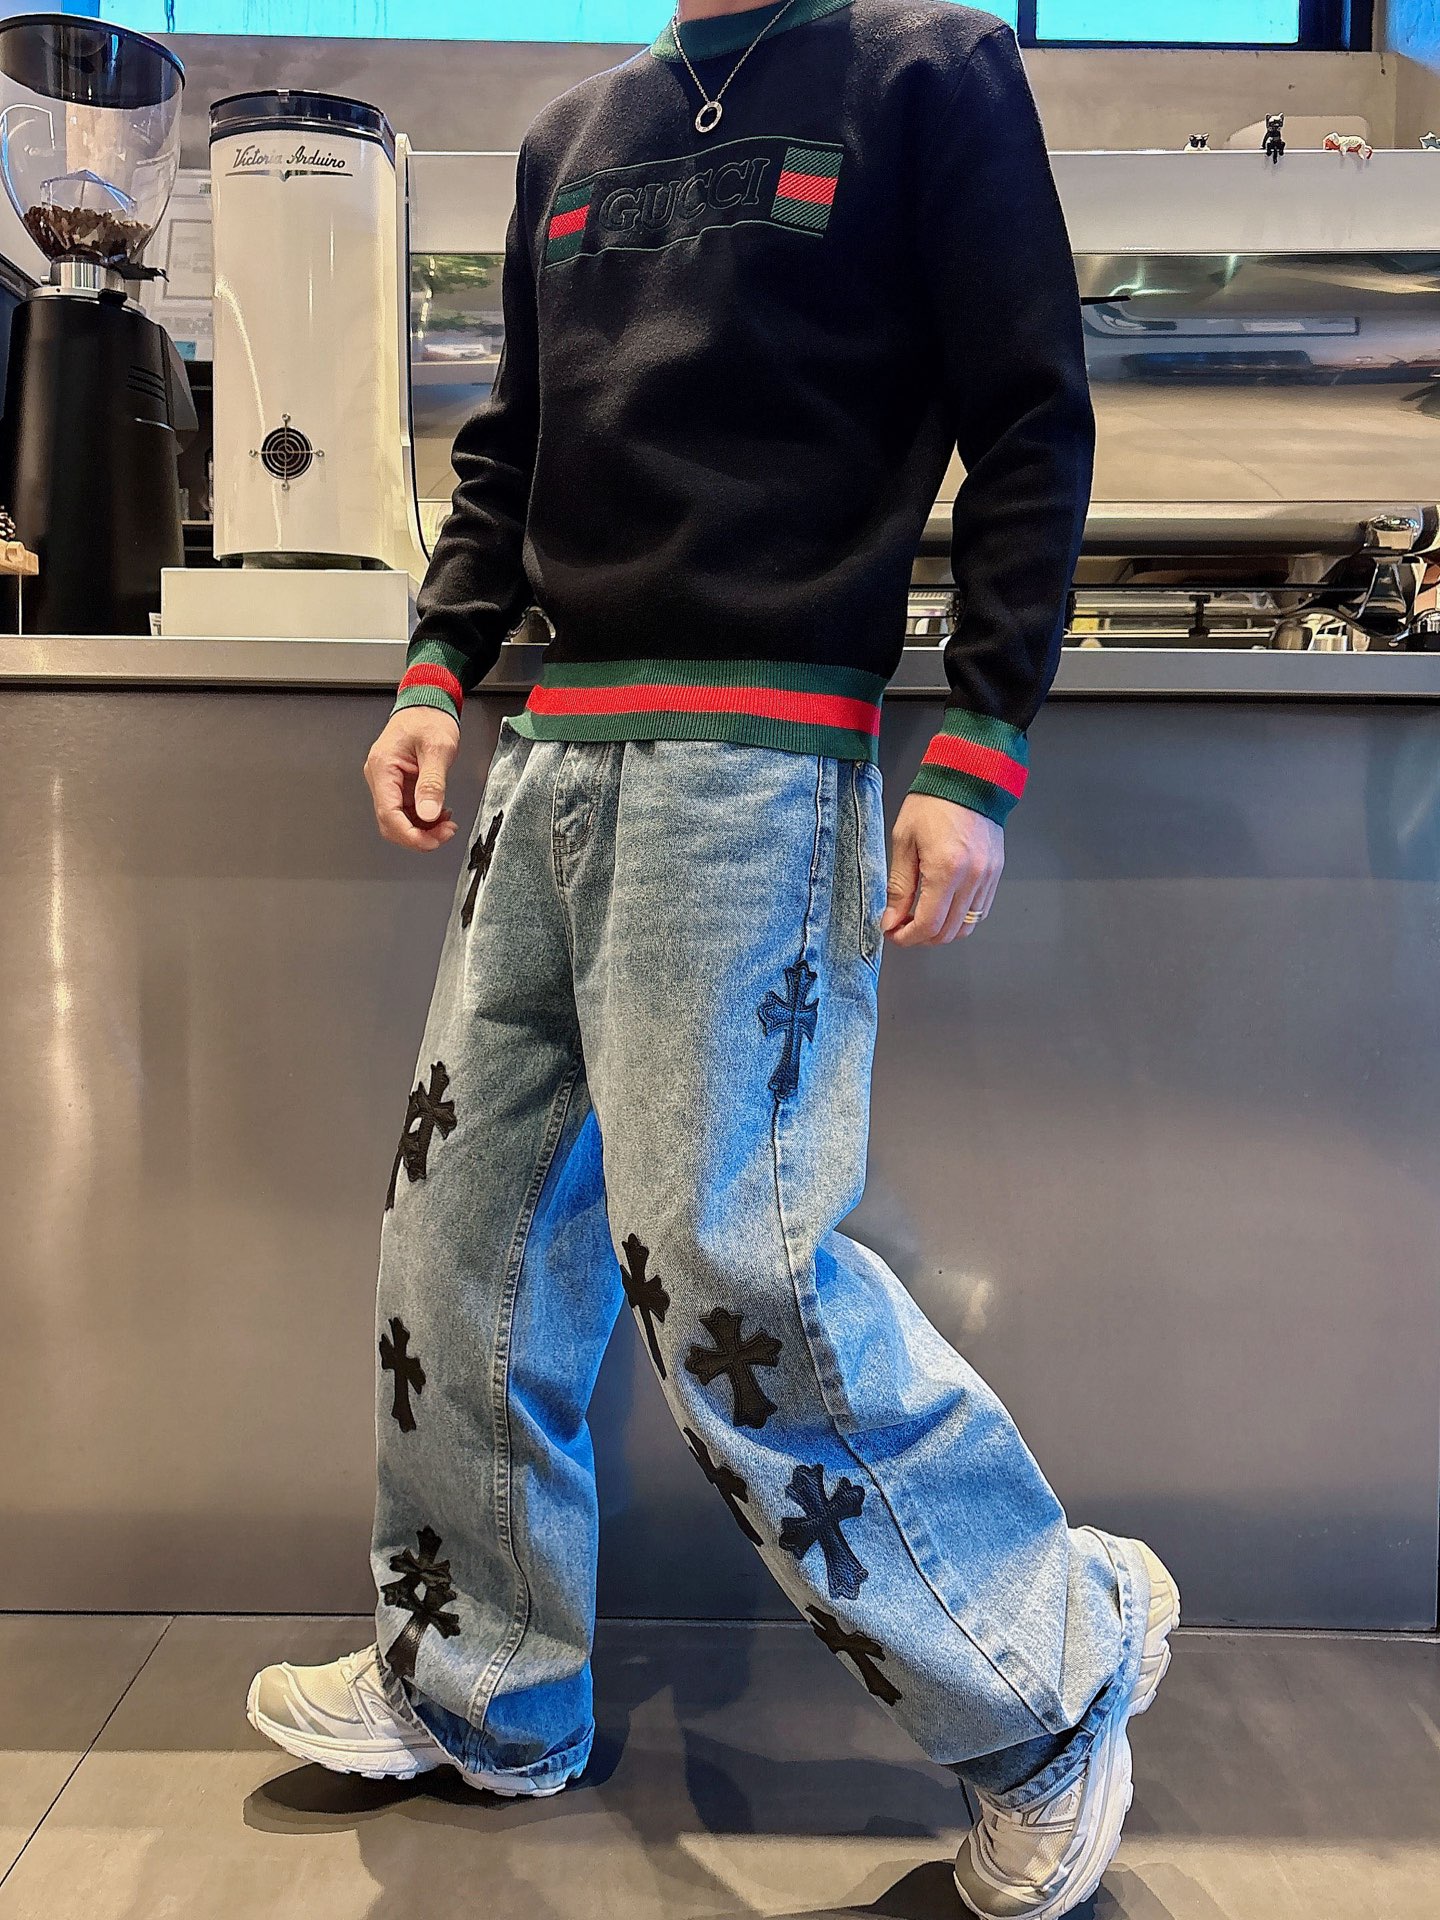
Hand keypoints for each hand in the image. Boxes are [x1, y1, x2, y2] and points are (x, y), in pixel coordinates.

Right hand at [364, 707, 460, 850]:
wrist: (428, 704)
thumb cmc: (429, 718)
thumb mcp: (437, 749)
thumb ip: (432, 784)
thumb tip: (428, 814)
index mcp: (383, 767)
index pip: (388, 813)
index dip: (409, 834)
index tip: (432, 841)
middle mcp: (380, 777)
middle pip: (391, 822)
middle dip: (418, 835)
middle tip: (444, 834)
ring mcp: (389, 782)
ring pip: (400, 820)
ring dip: (423, 829)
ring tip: (447, 825)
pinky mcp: (399, 785)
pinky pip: (407, 811)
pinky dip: (424, 819)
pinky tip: (440, 815)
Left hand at [881, 793, 1002, 945]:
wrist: (968, 777)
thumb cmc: (933, 802)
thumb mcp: (904, 842)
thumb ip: (899, 886)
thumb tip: (891, 920)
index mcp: (946, 869)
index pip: (928, 924)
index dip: (907, 937)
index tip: (892, 933)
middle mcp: (972, 878)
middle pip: (948, 932)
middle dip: (921, 937)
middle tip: (902, 927)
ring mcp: (988, 877)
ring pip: (966, 926)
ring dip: (941, 930)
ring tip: (921, 918)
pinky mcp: (995, 873)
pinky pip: (979, 910)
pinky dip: (959, 917)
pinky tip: (942, 905)